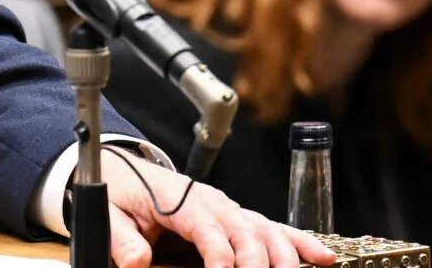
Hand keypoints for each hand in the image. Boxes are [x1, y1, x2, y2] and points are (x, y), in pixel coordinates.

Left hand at [105, 152, 333, 267]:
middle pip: (244, 229)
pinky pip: (273, 228)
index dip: (219, 254)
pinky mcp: (238, 218)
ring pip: (265, 230)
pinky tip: (322, 258)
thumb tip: (137, 261)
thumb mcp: (108, 214)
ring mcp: (228, 209)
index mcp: (177, 199)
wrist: (125, 172)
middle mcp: (210, 201)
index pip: (205, 226)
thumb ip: (121, 239)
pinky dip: (299, 242)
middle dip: (257, 261)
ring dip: (285, 255)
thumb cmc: (120, 194)